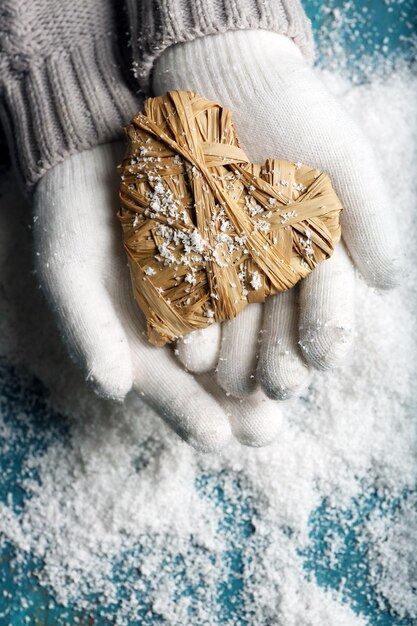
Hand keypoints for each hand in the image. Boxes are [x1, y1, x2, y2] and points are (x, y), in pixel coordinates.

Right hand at [33, 142, 283, 450]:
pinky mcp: (240, 253)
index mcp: (142, 343)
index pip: (168, 390)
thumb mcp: (70, 273)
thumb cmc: (73, 218)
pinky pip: (264, 286)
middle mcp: (185, 328)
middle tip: (266, 429)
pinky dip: (283, 307)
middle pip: (217, 379)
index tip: (216, 437)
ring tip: (294, 386)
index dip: (189, 414)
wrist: (95, 151)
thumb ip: (88, 330)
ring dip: (271, 366)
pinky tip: (304, 324)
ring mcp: (215, 292)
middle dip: (242, 407)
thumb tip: (113, 390)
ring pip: (248, 340)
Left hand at [153, 30, 399, 398]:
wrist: (225, 77)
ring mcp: (230, 266)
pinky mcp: (187, 256)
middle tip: (277, 385)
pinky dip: (191, 325)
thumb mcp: (344, 160)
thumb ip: (371, 221)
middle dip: (280, 358)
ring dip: (234, 355)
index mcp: (319, 255)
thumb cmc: (294, 113)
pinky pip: (190, 299)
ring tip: (231, 380)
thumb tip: (387, 284)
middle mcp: (275, 270)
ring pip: (235, 323)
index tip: (323, 353)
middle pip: (280, 325)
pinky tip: (190, 351)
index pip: (328, 305)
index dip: (328, 330)